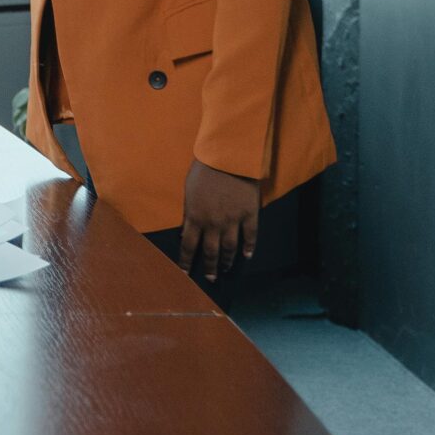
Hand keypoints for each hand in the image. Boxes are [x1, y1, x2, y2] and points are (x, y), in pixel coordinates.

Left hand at [177, 160, 260, 281]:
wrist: (228, 156)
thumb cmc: (204, 169)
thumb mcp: (188, 190)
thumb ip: (188, 211)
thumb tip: (185, 229)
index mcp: (195, 217)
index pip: (188, 245)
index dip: (186, 261)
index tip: (184, 273)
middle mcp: (213, 223)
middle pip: (210, 252)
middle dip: (209, 267)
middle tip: (210, 278)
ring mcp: (233, 220)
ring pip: (230, 248)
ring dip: (227, 261)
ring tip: (226, 269)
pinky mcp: (250, 214)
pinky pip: (250, 236)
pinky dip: (249, 247)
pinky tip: (247, 255)